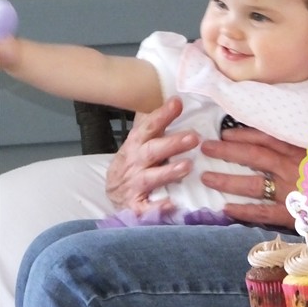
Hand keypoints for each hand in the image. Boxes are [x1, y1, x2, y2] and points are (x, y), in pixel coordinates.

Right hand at [105, 96, 196, 211]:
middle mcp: (133, 163)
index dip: (162, 115)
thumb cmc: (136, 162)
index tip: (178, 102)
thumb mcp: (141, 140)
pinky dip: (157, 208)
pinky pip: (145, 209)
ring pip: (149, 178)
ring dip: (168, 172)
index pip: (148, 127)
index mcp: (136, 144)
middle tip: (194, 137)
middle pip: (151, 151)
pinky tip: (172, 205)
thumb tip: (175, 97)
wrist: (114, 193)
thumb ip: (156, 123)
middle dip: (172, 144)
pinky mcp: (134, 206)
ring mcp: (132, 185)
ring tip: (187, 166)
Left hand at [202, 126, 305, 228]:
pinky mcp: (290, 214)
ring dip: (228, 181)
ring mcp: (289, 192)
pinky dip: (244, 211)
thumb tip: (281, 139)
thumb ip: (304, 146)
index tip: (224, 134)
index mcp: (299, 151)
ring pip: (254, 184)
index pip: (267, 139)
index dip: (244, 136)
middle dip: (228, 152)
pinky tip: (225, 209)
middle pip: (254, 157)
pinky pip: (263, 212)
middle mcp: (291, 168)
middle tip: (206, 148)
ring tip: (206, 178)